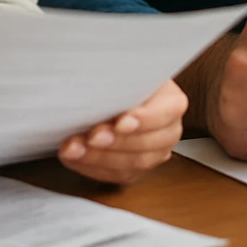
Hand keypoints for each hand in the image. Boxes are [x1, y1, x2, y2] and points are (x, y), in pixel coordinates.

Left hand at [58, 79, 187, 184]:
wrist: (114, 92)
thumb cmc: (120, 78)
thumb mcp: (125, 70)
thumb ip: (120, 77)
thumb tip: (100, 77)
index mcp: (172, 102)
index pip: (164, 114)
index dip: (143, 121)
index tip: (120, 123)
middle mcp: (168, 131)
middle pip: (148, 145)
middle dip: (116, 143)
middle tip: (91, 137)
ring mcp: (154, 154)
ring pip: (132, 164)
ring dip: (99, 158)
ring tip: (74, 149)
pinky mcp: (135, 170)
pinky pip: (117, 176)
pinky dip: (93, 168)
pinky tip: (75, 158)